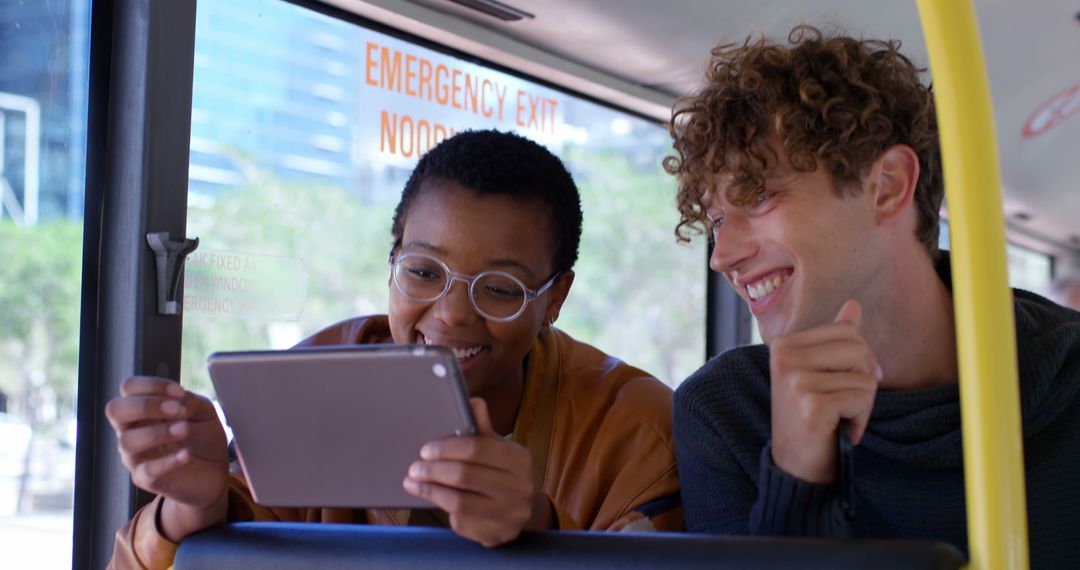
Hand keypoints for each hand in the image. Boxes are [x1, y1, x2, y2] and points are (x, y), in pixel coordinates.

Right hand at [105, 376, 229, 540]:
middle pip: (115, 409)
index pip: (128, 387)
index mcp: (144, 410)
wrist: (215, 472)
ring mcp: (136, 455)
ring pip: (127, 441)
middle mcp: (132, 430)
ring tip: (185, 430)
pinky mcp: (147, 479)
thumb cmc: (203, 437)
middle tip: (178, 410)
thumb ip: (189, 401)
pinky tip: (186, 454)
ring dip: (158, 432)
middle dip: (146, 405)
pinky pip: (147, 470)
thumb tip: (176, 398)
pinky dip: (167, 461)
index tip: (179, 392)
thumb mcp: (203, 411)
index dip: (151, 385)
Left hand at [403, 398, 551, 546]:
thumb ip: (482, 428)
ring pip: (459, 502)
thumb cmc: (502, 473)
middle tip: (414, 468)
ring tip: (413, 483)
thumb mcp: (497, 449)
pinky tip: (433, 500)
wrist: (522, 512)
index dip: (447, 449)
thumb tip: (473, 401)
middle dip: (433, 471)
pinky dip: (444, 509)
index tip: (425, 450)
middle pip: (464, 476)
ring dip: (430, 491)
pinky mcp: (496, 535)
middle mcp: (518, 488)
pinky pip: (461, 522)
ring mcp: (508, 514)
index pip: (477, 449)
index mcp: (518, 459)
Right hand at [769, 300, 882, 483]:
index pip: (846, 331)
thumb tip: (853, 305)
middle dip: (863, 379)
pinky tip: (838, 431)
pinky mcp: (811, 404)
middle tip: (841, 404)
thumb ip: (835, 338)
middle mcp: (784, 357)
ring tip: (838, 419)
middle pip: (858, 348)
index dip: (858, 360)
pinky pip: (863, 397)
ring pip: (864, 375)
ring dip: (862, 403)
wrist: (796, 468)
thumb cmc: (810, 419)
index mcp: (783, 344)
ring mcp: (795, 381)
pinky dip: (860, 419)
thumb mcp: (819, 373)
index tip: (840, 385)